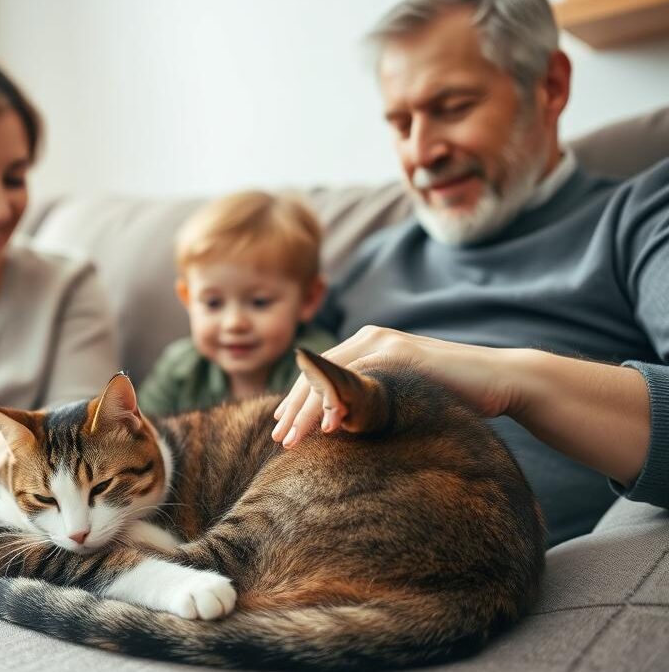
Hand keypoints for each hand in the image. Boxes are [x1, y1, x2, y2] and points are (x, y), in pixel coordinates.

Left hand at [271, 326, 521, 447]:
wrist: (498, 380)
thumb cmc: (451, 395)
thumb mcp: (400, 396)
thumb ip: (371, 401)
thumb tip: (339, 426)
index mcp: (366, 345)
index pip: (319, 373)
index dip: (297, 400)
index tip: (281, 427)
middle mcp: (370, 338)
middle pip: (317, 373)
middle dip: (295, 409)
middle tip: (279, 440)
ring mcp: (384, 343)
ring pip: (331, 377)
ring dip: (309, 412)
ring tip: (293, 440)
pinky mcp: (401, 355)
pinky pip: (360, 380)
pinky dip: (340, 406)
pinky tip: (330, 429)